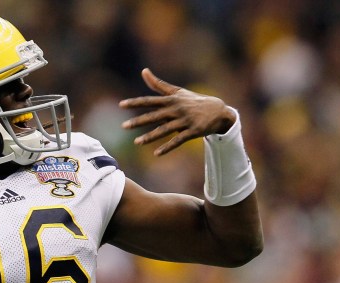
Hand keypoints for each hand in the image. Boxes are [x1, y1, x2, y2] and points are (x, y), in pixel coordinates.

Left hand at [119, 68, 235, 155]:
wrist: (218, 111)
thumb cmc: (193, 100)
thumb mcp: (177, 91)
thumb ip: (158, 84)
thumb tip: (143, 71)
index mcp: (171, 99)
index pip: (150, 100)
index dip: (135, 103)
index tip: (121, 105)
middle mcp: (177, 109)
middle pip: (154, 116)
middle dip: (138, 121)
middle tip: (123, 126)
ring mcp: (185, 120)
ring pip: (164, 130)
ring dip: (150, 136)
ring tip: (136, 142)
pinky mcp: (193, 131)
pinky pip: (178, 140)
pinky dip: (167, 147)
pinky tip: (156, 154)